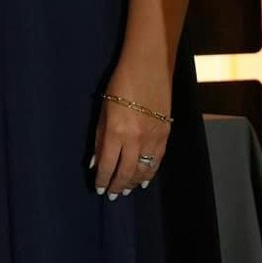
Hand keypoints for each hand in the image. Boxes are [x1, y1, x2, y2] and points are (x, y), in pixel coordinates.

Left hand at [91, 55, 172, 199]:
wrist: (149, 67)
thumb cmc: (120, 83)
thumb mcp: (103, 110)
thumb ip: (99, 139)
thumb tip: (95, 163)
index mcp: (116, 132)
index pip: (108, 165)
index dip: (103, 180)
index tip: (99, 190)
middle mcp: (136, 139)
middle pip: (126, 172)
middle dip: (118, 186)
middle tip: (112, 196)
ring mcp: (153, 138)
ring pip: (144, 170)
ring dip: (134, 182)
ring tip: (126, 190)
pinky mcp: (165, 135)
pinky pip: (157, 161)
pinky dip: (150, 173)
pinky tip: (144, 180)